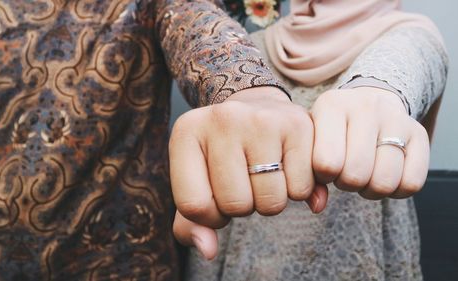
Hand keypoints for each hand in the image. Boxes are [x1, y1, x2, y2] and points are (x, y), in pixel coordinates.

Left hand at [169, 87, 327, 259]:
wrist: (257, 107)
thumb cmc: (222, 153)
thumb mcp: (196, 180)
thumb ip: (192, 222)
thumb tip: (208, 249)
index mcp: (186, 132)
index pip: (194, 205)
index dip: (210, 215)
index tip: (217, 195)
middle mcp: (222, 118)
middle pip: (236, 205)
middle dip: (243, 206)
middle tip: (245, 180)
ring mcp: (262, 119)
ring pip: (271, 202)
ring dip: (270, 200)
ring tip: (264, 173)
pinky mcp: (298, 125)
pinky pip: (301, 190)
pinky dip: (297, 190)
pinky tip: (287, 167)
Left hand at [311, 87, 429, 199]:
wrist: (366, 102)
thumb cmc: (331, 129)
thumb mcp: (311, 138)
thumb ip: (306, 171)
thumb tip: (317, 205)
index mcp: (332, 105)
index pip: (327, 163)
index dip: (324, 177)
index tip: (324, 169)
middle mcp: (366, 107)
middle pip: (357, 175)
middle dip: (347, 184)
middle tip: (344, 172)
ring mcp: (396, 119)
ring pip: (385, 181)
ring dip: (371, 189)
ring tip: (363, 174)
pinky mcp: (420, 133)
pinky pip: (412, 183)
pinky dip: (396, 191)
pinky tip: (383, 175)